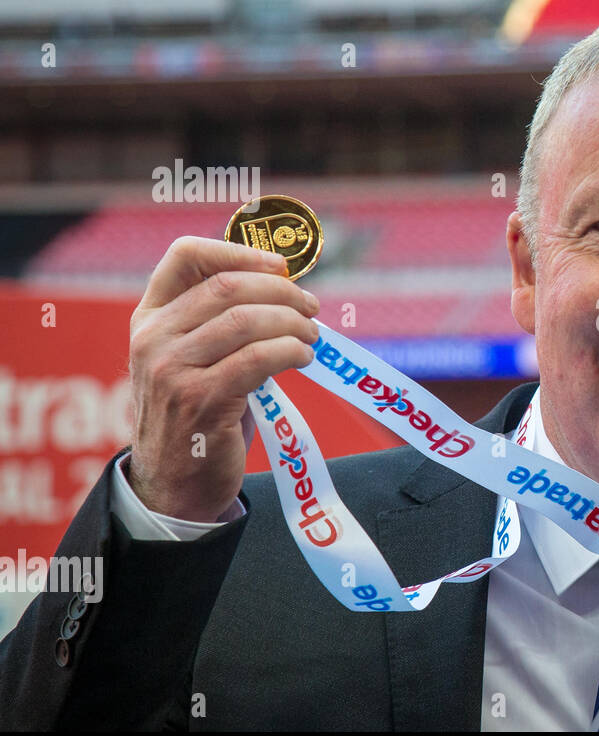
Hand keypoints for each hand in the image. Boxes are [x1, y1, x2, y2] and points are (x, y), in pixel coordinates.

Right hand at [125, 236, 320, 521]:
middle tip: (311, 307)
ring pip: (246, 321)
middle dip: (281, 292)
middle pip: (228, 287)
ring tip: (312, 336)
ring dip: (292, 324)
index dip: (239, 251)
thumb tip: (286, 287)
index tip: (281, 266)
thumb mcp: (194, 360)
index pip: (184, 256)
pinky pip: (257, 359)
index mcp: (150, 318)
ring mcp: (171, 370)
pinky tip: (303, 358)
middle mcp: (153, 339)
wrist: (174, 484)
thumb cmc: (198, 415)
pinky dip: (290, 352)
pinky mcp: (199, 400)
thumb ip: (221, 323)